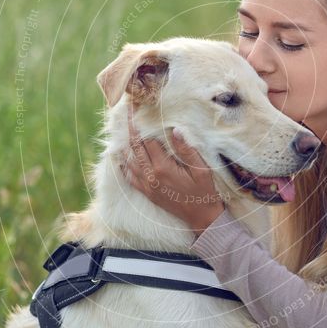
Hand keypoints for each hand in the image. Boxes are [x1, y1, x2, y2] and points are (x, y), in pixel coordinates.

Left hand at [120, 105, 226, 236]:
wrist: (201, 217)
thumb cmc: (204, 192)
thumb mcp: (201, 170)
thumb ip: (187, 150)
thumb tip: (175, 130)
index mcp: (163, 168)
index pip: (147, 141)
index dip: (142, 124)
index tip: (137, 110)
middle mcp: (150, 176)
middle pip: (135, 148)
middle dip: (130, 130)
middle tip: (127, 114)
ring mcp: (147, 186)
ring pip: (129, 161)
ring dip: (126, 145)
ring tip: (123, 130)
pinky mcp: (147, 193)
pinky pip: (129, 177)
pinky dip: (124, 165)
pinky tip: (122, 157)